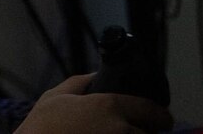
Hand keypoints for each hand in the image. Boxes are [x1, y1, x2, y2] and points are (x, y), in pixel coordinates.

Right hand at [14, 73, 173, 133]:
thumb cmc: (41, 128)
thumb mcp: (54, 96)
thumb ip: (79, 82)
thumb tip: (95, 75)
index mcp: (109, 107)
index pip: (155, 112)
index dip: (161, 116)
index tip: (161, 120)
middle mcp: (121, 130)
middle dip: (148, 132)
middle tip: (139, 130)